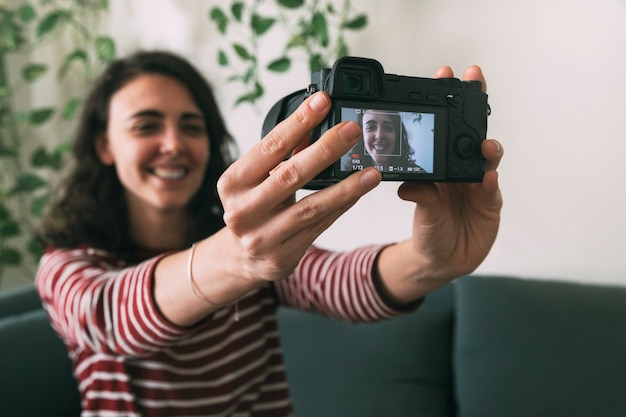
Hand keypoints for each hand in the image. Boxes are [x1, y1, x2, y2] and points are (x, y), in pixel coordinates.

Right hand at [217, 92, 381, 282]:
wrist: (241, 257)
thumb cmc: (252, 208)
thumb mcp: (256, 179)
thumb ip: (282, 155)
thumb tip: (315, 123)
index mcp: (232, 183)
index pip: (270, 147)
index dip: (298, 122)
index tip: (322, 102)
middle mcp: (242, 210)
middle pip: (291, 174)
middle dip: (326, 149)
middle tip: (352, 130)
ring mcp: (261, 237)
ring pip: (311, 206)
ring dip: (346, 187)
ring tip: (370, 171)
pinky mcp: (282, 255)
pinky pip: (319, 226)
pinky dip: (341, 206)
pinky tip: (358, 192)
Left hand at [376, 65, 502, 302]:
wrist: (442, 260)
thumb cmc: (429, 229)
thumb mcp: (421, 211)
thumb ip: (421, 197)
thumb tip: (410, 185)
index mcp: (440, 164)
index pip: (445, 127)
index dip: (448, 101)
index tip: (445, 74)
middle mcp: (461, 169)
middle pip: (471, 132)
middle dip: (475, 105)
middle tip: (475, 80)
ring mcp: (478, 185)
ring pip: (486, 159)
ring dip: (487, 148)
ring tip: (484, 145)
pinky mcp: (490, 204)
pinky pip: (491, 192)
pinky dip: (489, 185)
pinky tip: (486, 179)